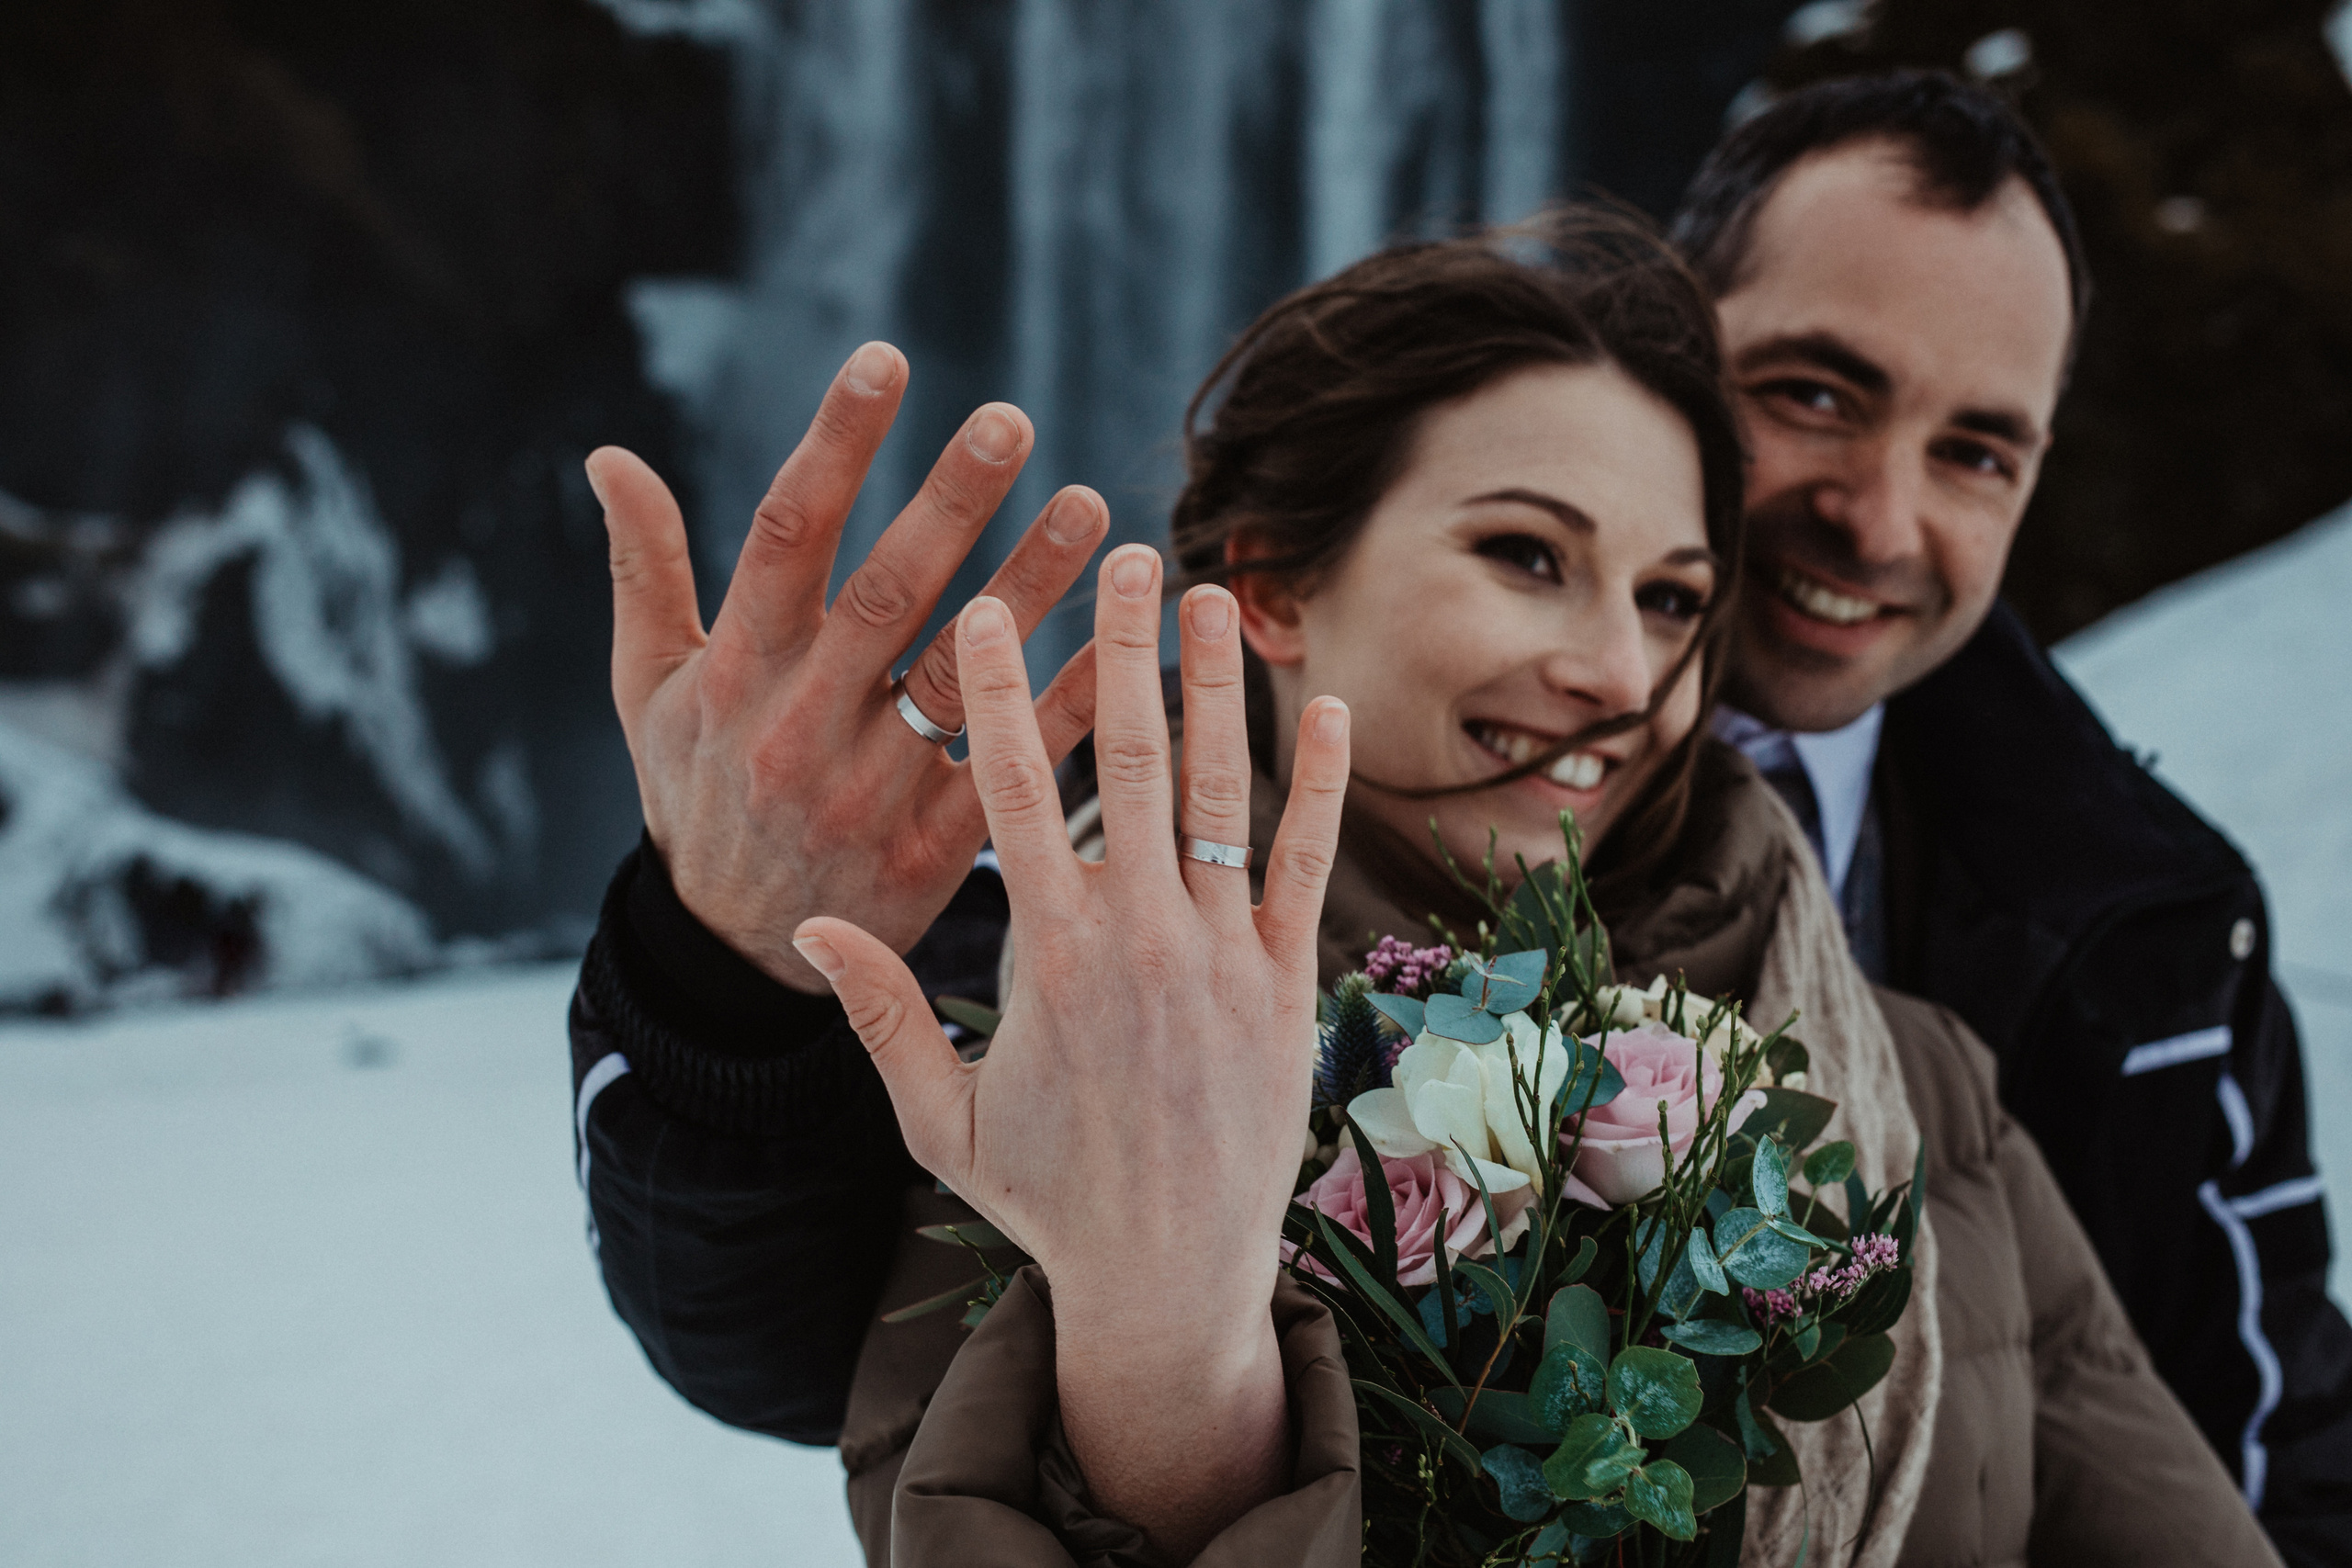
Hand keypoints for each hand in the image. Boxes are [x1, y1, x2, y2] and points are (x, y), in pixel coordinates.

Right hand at [590, 341, 1106, 990]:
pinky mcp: (934, 848)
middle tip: (1010, 421)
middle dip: (949, 503)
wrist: (730, 957)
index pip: (786, 535)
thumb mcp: (648, 689)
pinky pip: (1014, 765)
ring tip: (1093, 509)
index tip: (885, 359)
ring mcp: (871, 790)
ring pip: (963, 676)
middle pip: (886, 596)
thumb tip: (610, 455)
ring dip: (1030, 588)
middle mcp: (801, 725)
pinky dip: (1068, 703)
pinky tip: (1122, 641)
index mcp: (735, 672)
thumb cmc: (693, 791)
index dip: (836, 444)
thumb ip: (643, 571)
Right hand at [791, 545, 1350, 1558]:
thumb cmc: (1047, 1197)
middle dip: (1120, 650)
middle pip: (1126, 766)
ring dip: (1216, 689)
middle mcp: (1143, 943)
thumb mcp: (940, 1118)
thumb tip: (809, 929)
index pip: (1012, 798)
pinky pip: (1307, 869)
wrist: (1170, 1280)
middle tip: (1118, 551)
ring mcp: (1225, 959)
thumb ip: (882, 1015)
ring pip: (1220, 798)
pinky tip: (1325, 710)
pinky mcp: (1287, 986)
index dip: (994, 697)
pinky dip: (1319, 788)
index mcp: (1051, 962)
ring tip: (1210, 596)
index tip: (980, 612)